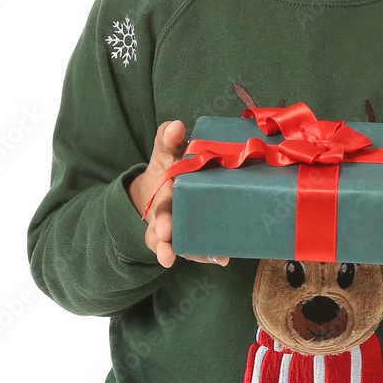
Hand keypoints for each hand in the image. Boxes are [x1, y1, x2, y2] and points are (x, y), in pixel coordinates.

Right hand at [127, 120, 229, 268]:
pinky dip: (209, 253)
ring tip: (214, 257)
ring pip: (182, 245)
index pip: (159, 208)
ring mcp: (179, 230)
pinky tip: (222, 256)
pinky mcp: (194, 236)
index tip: (164, 232)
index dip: (162, 220)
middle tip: (168, 253)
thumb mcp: (164, 151)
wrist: (165, 188)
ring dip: (195, 253)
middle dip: (166, 244)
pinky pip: (199, 249)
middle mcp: (166, 218)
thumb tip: (176, 125)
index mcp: (160, 196)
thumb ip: (167, 137)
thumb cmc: (168, 168)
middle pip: (162, 235)